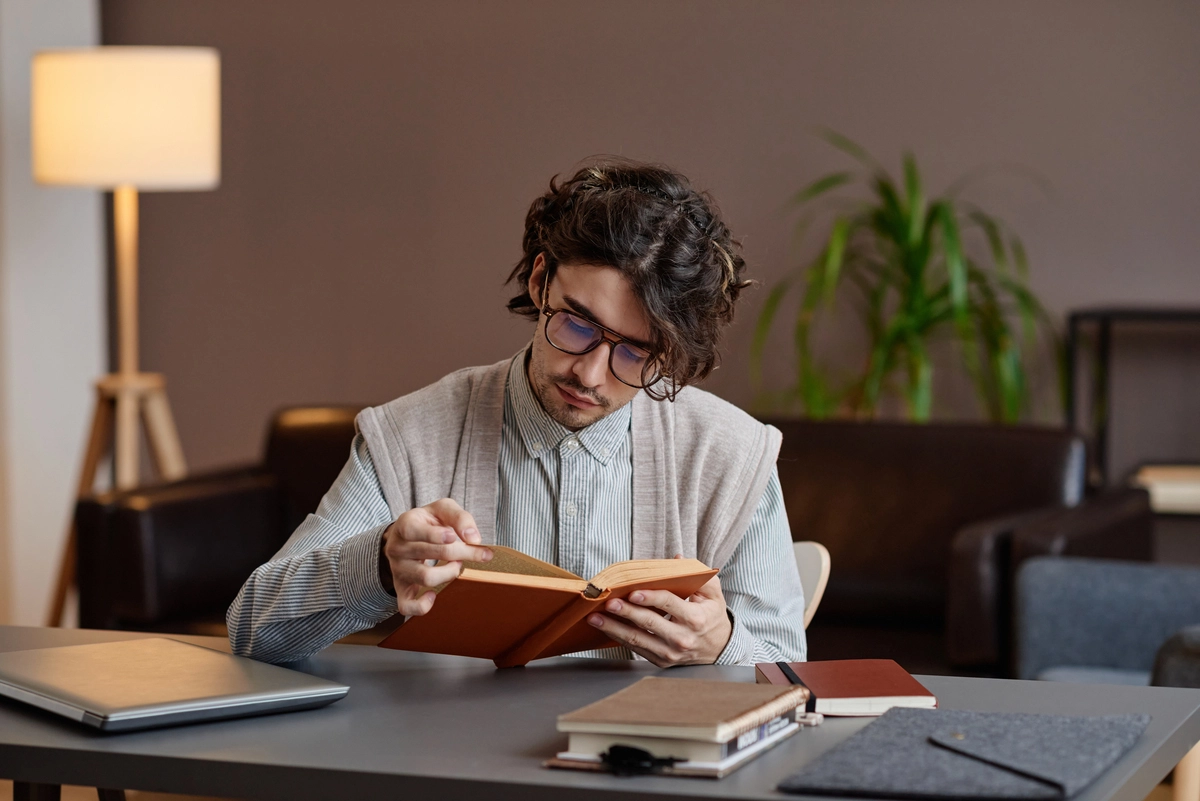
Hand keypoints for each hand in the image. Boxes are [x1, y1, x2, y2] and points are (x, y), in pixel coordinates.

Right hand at [379, 498, 492, 616]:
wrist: (407, 536)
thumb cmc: (429, 522)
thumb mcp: (442, 509)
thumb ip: (460, 518)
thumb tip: (474, 539)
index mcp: (405, 525)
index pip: (415, 531)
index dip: (436, 535)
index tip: (454, 536)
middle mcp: (397, 548)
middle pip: (432, 553)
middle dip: (463, 553)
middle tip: (480, 553)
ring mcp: (398, 570)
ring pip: (426, 577)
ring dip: (450, 572)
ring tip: (457, 565)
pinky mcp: (401, 589)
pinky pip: (407, 605)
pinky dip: (422, 606)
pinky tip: (434, 595)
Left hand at [586, 556, 731, 666]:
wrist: (718, 648)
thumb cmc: (711, 615)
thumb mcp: (713, 593)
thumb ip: (699, 575)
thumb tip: (677, 559)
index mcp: (696, 619)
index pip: (670, 604)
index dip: (651, 598)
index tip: (633, 592)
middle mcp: (682, 638)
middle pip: (649, 623)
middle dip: (626, 612)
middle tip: (609, 603)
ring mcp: (670, 653)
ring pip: (638, 640)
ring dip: (614, 628)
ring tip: (595, 618)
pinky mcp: (660, 661)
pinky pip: (636, 649)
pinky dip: (618, 638)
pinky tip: (605, 627)